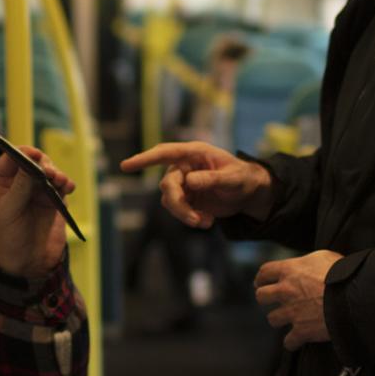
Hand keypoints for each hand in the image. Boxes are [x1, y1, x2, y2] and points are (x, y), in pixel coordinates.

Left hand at [0, 144, 73, 278]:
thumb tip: (32, 164)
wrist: (28, 263)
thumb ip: (20, 188)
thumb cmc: (9, 238)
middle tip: (50, 173)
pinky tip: (68, 188)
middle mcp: (18, 182)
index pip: (11, 158)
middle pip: (34, 160)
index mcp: (0, 182)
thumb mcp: (10, 213)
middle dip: (44, 163)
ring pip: (50, 170)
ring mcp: (37, 190)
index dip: (23, 153)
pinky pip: (62, 185)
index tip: (35, 156)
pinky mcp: (53, 199)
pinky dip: (66, 184)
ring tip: (61, 182)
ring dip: (57, 173)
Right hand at [119, 141, 273, 228]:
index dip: (144, 159)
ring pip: (169, 201)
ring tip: (205, 222)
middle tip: (194, 220)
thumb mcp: (233, 178)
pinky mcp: (186, 199)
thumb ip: (212, 178)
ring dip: (185, 215)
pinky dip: (191, 219)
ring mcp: (183, 184)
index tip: (126, 166)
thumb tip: (190, 180)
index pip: (164, 153)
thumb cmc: (242, 177)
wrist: (248, 193)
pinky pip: (178, 211)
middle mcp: (184, 167)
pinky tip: (208, 221)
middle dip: (178, 205)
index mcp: (193, 153)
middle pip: (167, 185)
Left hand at [255, 250, 339, 349]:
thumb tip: (309, 265)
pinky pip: (289, 341)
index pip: (265, 272)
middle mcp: (286, 291)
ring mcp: (292, 312)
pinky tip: (296, 341)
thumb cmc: (343, 274)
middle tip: (272, 301)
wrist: (354, 297)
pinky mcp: (301, 331)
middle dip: (266, 299)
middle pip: (261, 296)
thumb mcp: (324, 257)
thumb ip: (309, 262)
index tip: (260, 282)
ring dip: (280, 319)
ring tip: (288, 319)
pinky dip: (293, 342)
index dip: (261, 278)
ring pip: (272, 319)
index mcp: (290, 270)